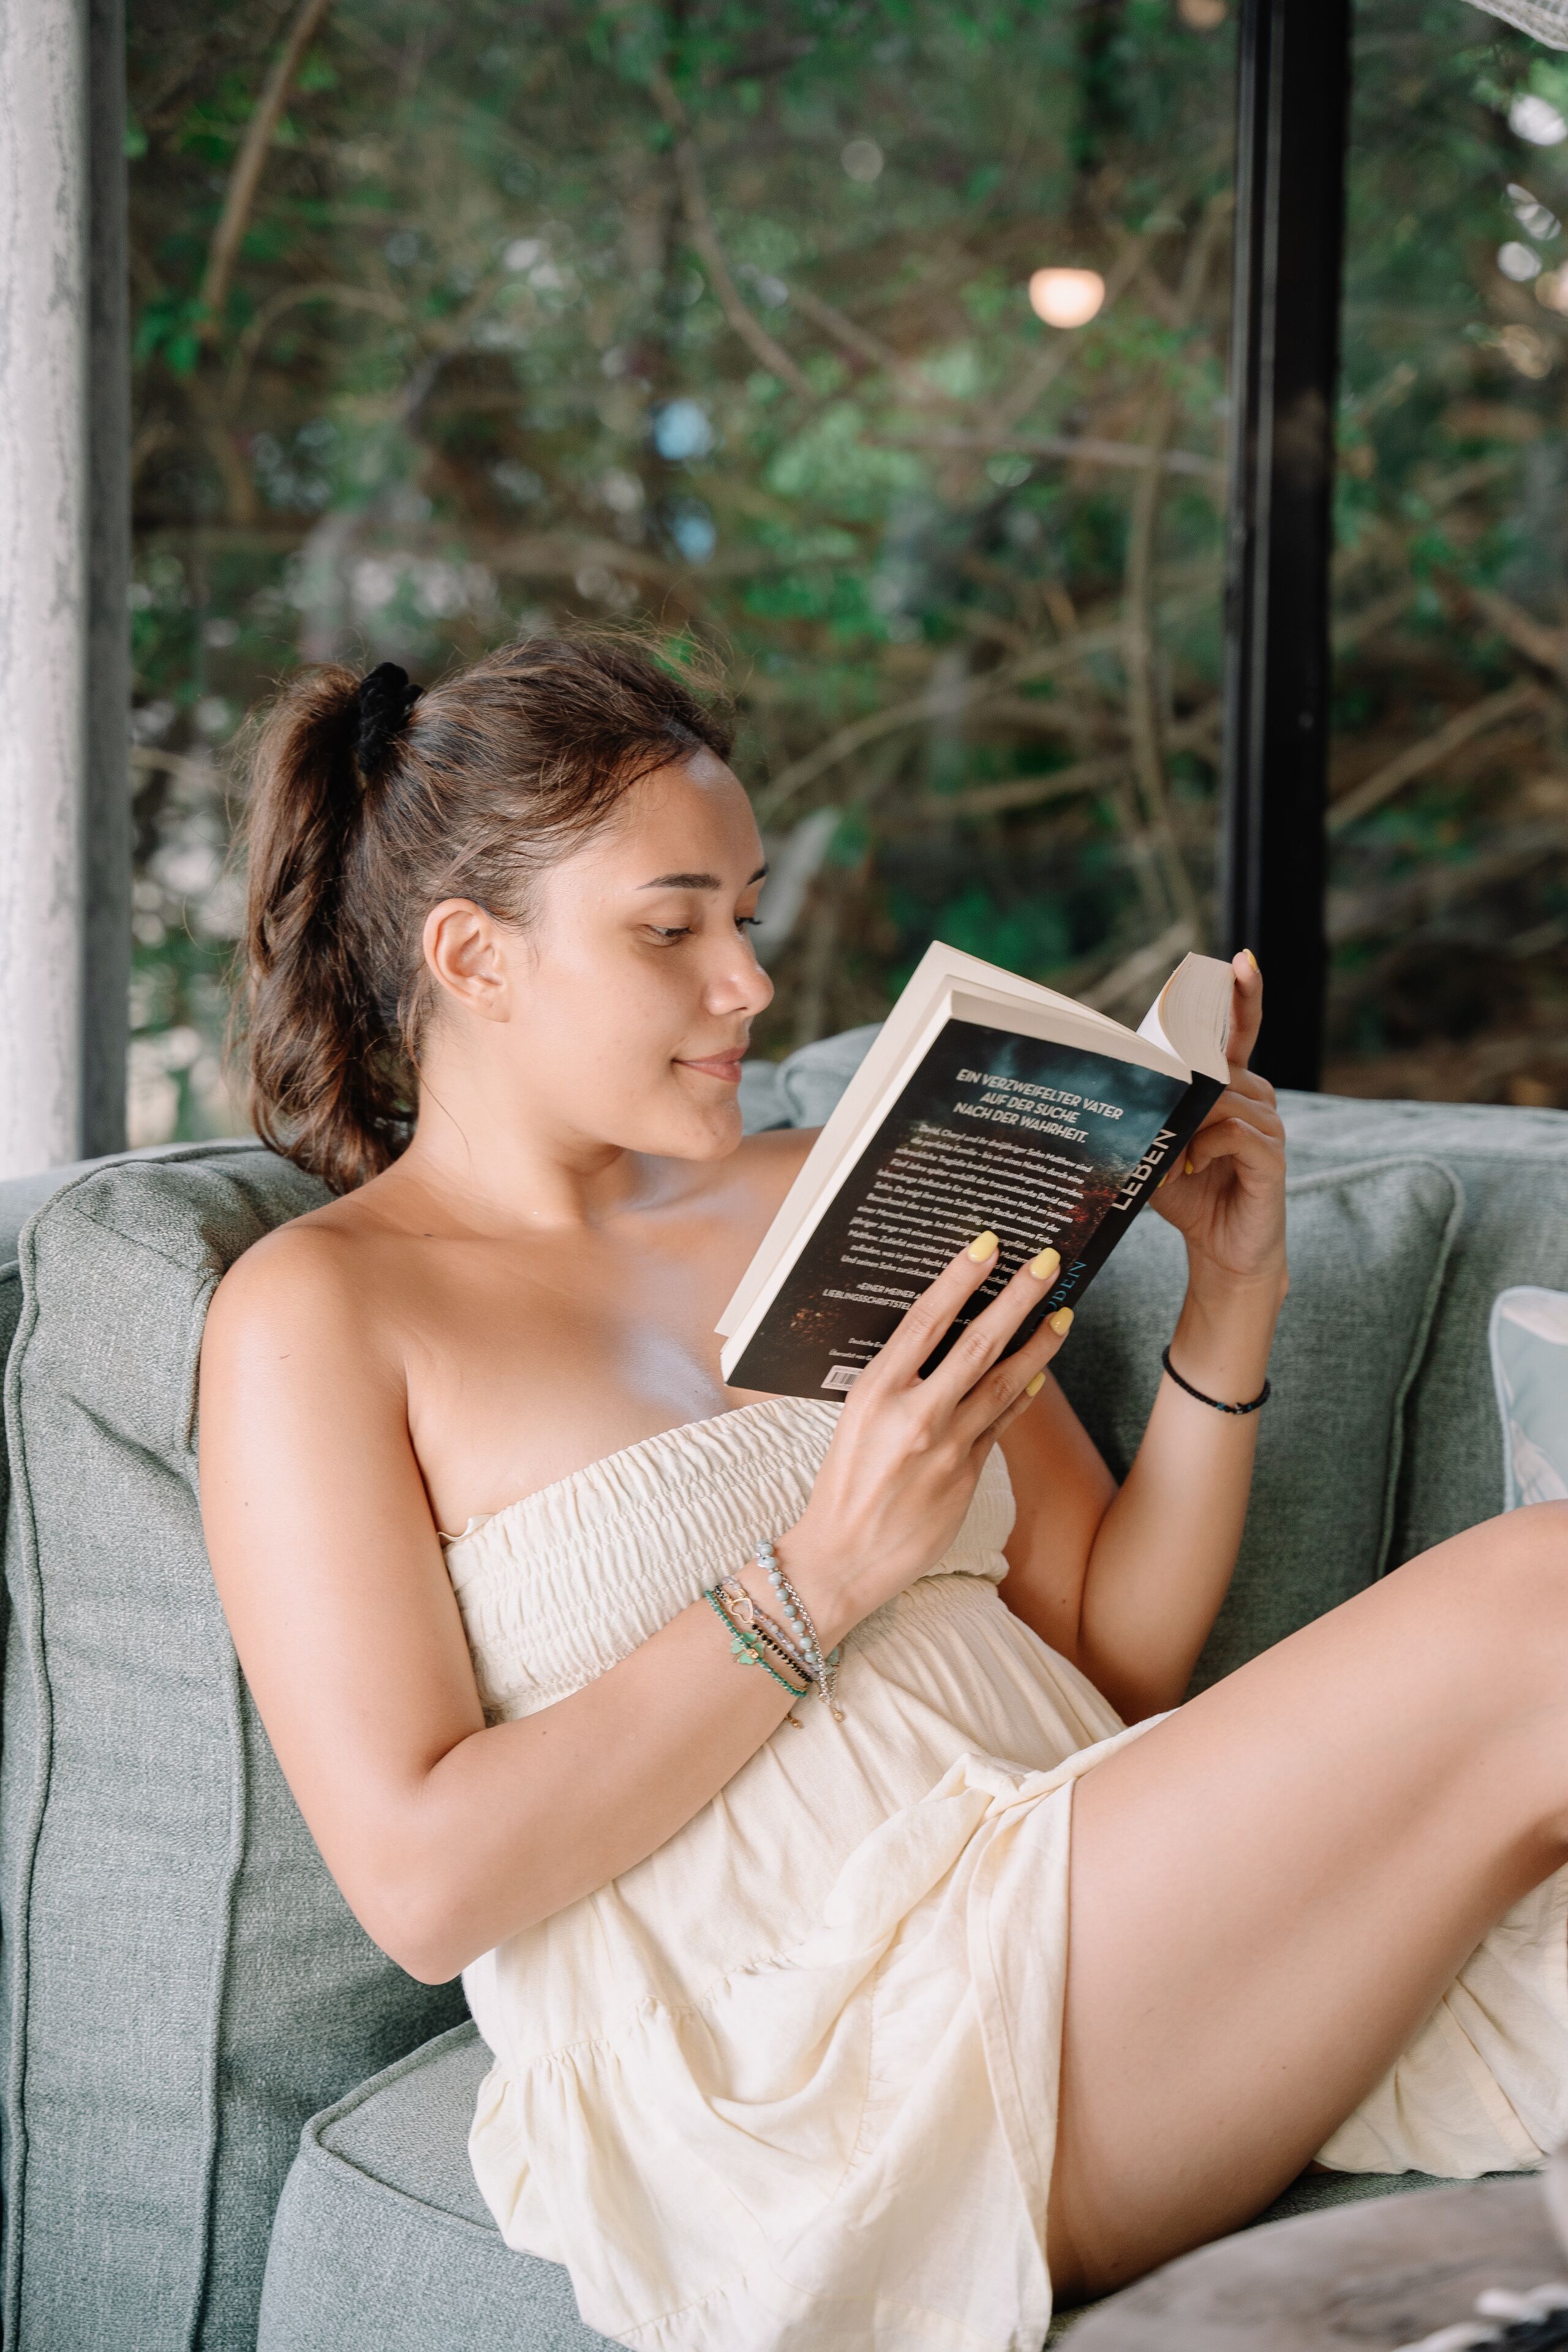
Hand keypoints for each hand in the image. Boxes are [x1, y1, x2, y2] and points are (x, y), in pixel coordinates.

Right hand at [776, 1239, 1075, 1649]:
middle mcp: (914, 1415)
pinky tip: (1038, 1374)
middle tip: (1049, 1263)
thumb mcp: (854, 1419)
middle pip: (977, 1344)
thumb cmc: (841, 1483)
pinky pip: (1001, 1424)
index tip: (988, 1246)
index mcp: (874, 1392)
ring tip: (1063, 1314)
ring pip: (1003, 1383)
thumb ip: (894, 1382)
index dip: (960, 1279)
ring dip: (1038, 1345)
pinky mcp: (967, 1475)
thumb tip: (936, 1337)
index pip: (925, 1321)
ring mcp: (946, 1447)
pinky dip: (1021, 1396)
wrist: (842, 1558)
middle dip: (1018, 1299)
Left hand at [1152, 951, 1286, 1296]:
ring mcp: (1269, 1126)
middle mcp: (1256, 1097)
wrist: (1222, 1250)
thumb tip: (1122, 1086)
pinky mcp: (1272, 1156)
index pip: (1239, 1031)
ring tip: (1172, 1159)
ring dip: (1188, 1125)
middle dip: (1185, 1079)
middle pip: (1219, 1066)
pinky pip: (1236, 1131)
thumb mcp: (1159, 1149)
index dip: (1242, 995)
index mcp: (1231, 1087)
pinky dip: (1206, 1146)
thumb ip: (1153, 1116)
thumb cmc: (1189, 1195)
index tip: (1240, 960)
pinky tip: (1190, 1166)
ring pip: (1224, 1098)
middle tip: (1159, 1106)